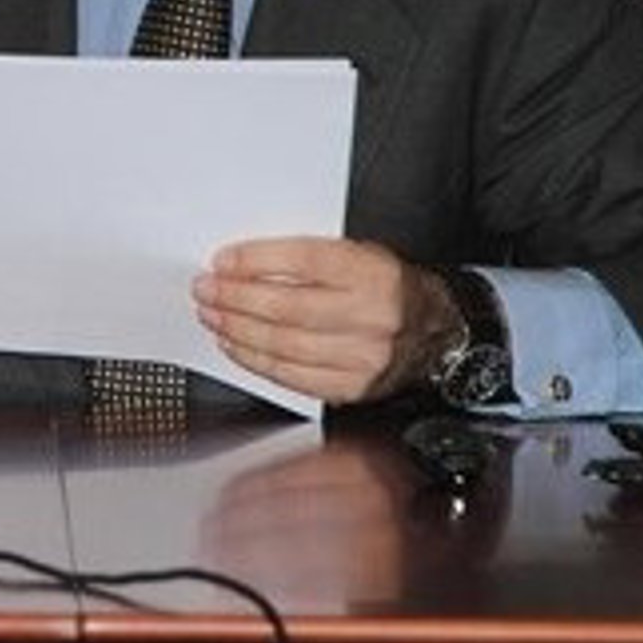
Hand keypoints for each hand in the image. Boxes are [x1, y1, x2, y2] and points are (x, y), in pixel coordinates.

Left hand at [192, 236, 459, 404]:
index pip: (303, 262)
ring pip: (285, 346)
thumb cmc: (386, 288)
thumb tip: (244, 261)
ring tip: (213, 316)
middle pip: (287, 308)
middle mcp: (371, 316)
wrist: (436, 333)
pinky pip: (294, 378)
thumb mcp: (359, 254)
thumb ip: (309, 256)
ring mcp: (363, 358)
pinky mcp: (353, 388)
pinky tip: (236, 346)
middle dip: (236, 299)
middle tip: (206, 290)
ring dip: (238, 331)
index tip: (223, 261)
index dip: (256, 261)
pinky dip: (257, 362)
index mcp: (372, 273)